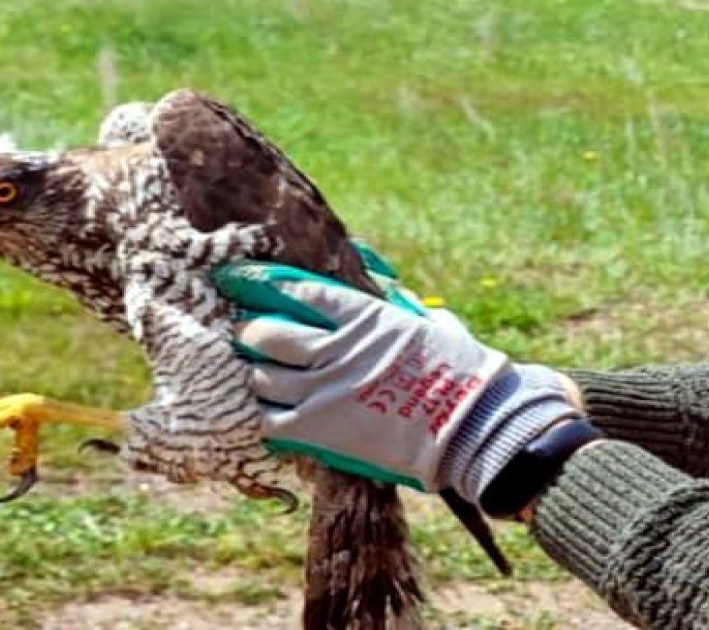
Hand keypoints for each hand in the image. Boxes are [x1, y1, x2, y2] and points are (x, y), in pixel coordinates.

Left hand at [213, 261, 581, 503]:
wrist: (474, 429)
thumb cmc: (458, 370)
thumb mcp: (423, 321)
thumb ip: (392, 300)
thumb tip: (374, 276)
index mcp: (362, 316)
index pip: (293, 291)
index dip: (257, 283)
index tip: (235, 278)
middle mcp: (336, 351)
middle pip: (264, 334)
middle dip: (251, 333)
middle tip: (249, 336)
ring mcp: (324, 393)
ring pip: (260, 378)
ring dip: (256, 376)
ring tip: (262, 376)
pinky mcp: (321, 433)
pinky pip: (269, 421)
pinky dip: (264, 416)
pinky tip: (271, 412)